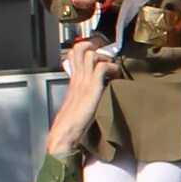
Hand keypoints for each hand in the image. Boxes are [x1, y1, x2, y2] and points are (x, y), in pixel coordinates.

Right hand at [48, 38, 120, 157]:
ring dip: (105, 57)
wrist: (64, 135)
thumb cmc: (72, 124)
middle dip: (95, 46)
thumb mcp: (76, 103)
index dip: (86, 47)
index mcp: (73, 80)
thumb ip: (83, 92)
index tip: (99, 50)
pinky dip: (111, 67)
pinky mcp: (91, 89)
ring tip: (112, 67)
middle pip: (80, 49)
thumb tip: (98, 87)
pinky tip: (116, 75)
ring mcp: (83, 82)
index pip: (74, 54)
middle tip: (106, 55)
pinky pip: (101, 67)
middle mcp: (77, 78)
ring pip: (90, 55)